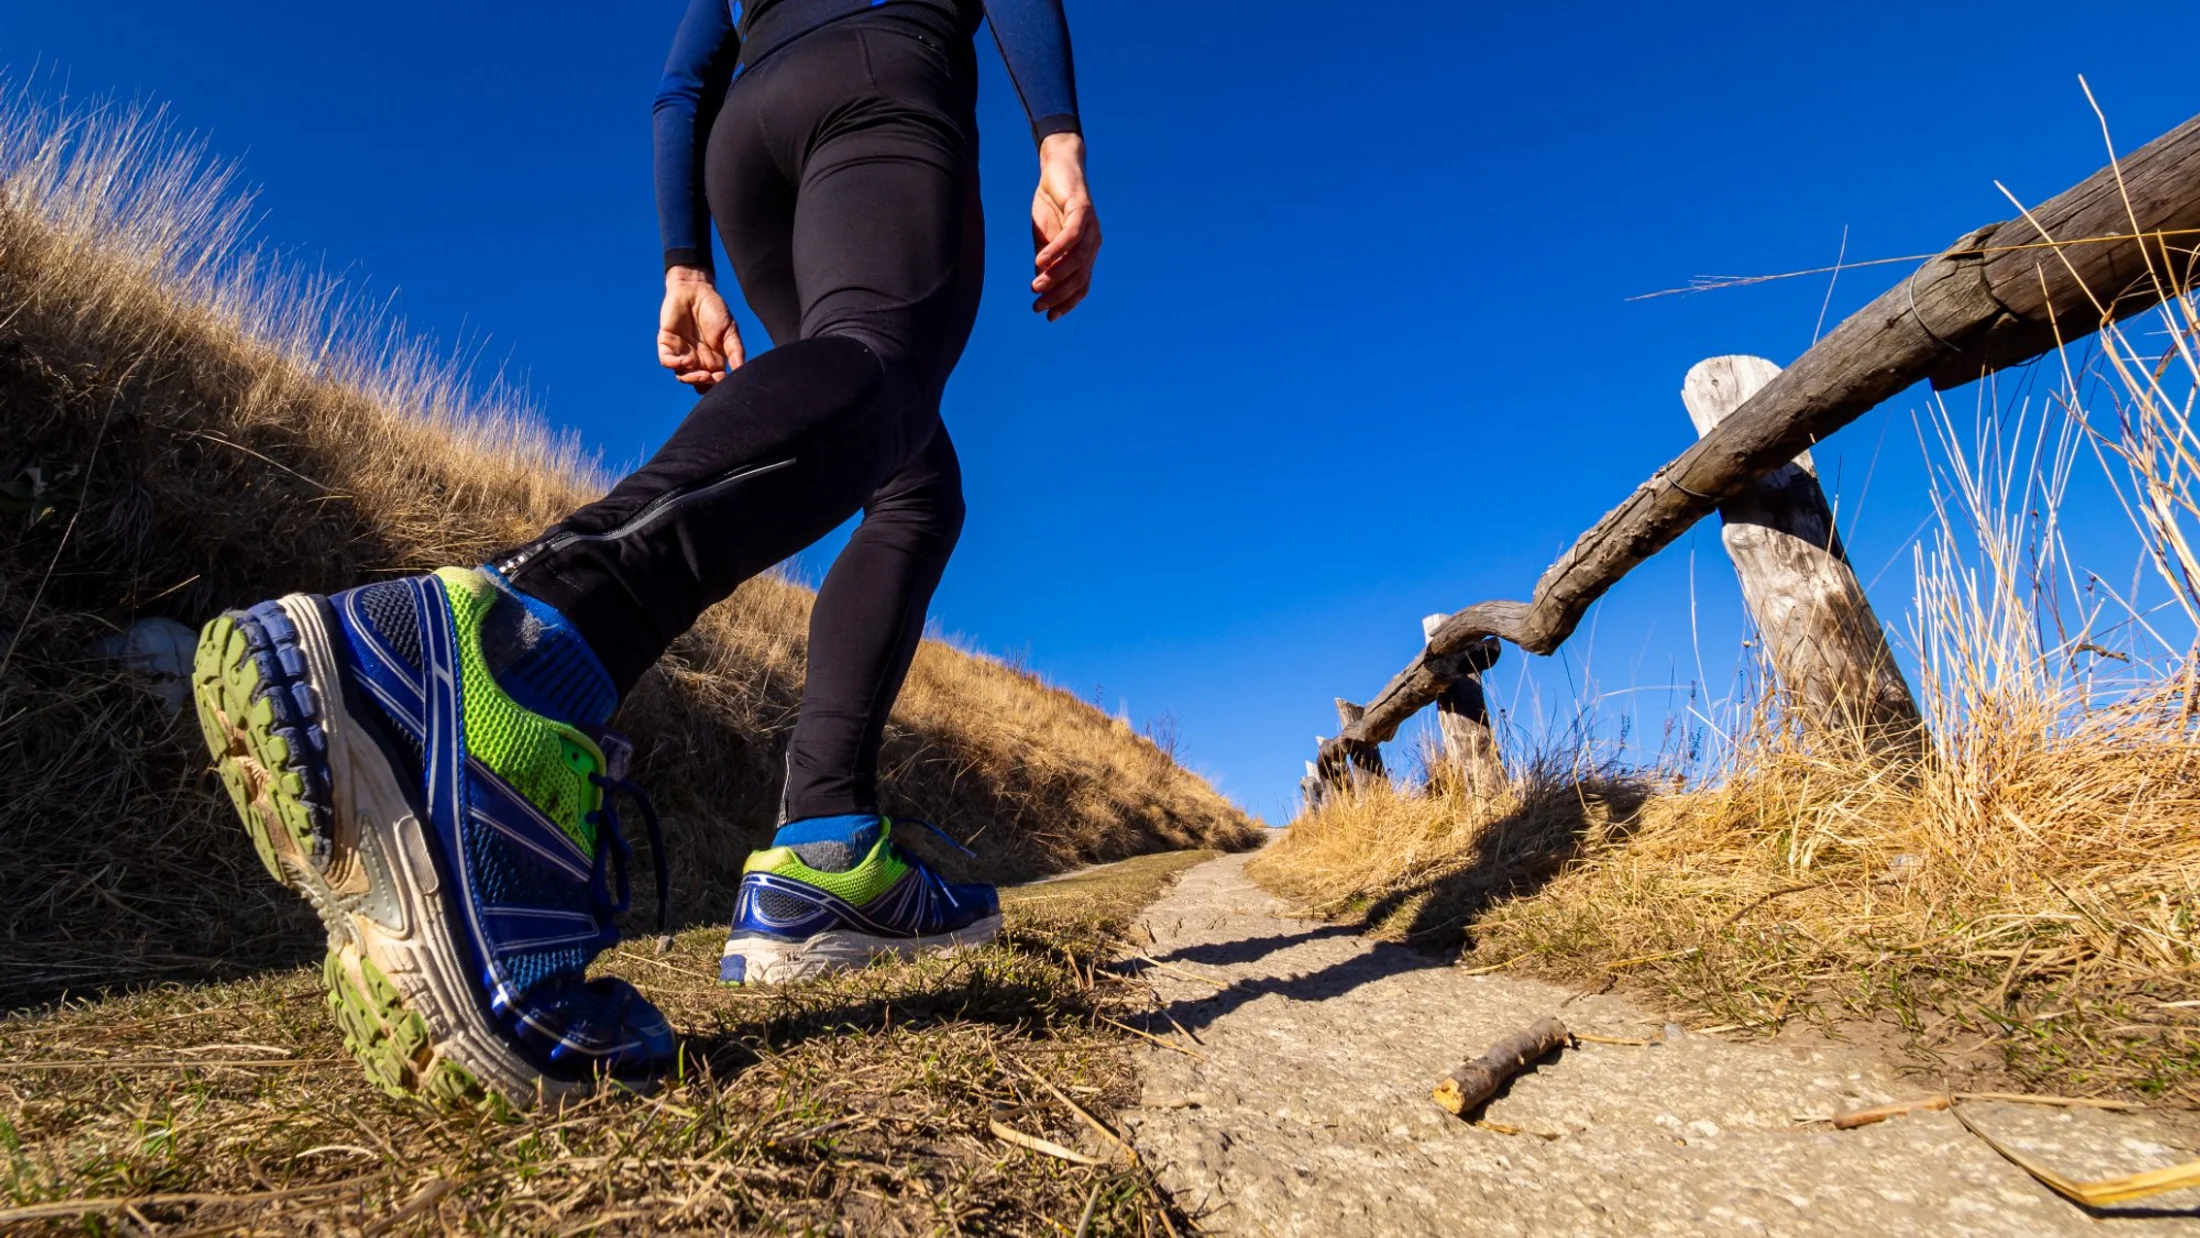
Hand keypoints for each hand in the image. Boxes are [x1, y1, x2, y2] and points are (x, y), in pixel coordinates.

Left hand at [657, 266, 744, 390]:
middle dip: (703, 384)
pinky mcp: (667, 344)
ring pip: (681, 375)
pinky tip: (687, 361)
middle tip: (710, 378)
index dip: (718, 385)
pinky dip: (675, 364)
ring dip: (690, 378)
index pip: (714, 382)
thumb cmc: (715, 309)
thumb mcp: (730, 331)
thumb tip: (741, 370)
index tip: (724, 379)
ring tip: (700, 373)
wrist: (695, 289)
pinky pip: (666, 361)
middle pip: (697, 383)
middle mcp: (697, 360)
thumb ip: (735, 350)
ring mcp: (681, 353)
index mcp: (714, 360)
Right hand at [1031, 132, 1098, 320]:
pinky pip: (1071, 237)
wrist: (1056, 168)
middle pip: (1080, 277)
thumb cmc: (1051, 204)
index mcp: (1086, 253)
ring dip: (1056, 276)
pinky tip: (1040, 262)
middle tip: (1037, 305)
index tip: (1048, 317)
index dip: (1066, 303)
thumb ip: (1045, 260)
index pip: (1081, 285)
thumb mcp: (1044, 238)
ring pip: (1077, 260)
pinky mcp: (1082, 211)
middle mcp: (1093, 243)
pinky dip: (1057, 251)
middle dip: (1058, 295)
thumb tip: (1039, 284)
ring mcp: (1090, 228)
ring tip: (1036, 286)